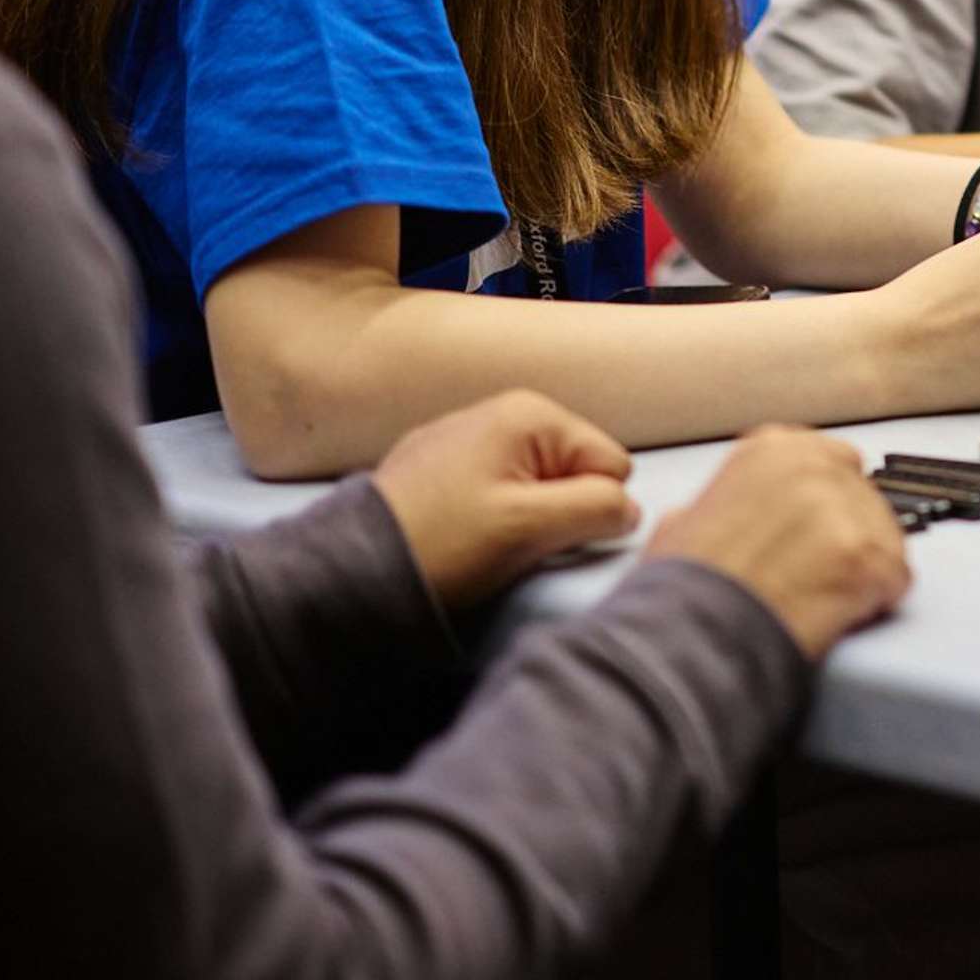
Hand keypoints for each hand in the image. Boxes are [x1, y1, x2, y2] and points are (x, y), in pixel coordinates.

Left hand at [370, 388, 644, 612]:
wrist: (352, 569)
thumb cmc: (444, 543)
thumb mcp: (532, 529)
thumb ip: (597, 509)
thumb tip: (627, 509)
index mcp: (530, 414)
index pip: (611, 464)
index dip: (590, 507)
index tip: (546, 532)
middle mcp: (500, 410)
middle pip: (574, 471)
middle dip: (557, 510)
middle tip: (515, 541)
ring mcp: (464, 437)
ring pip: (536, 485)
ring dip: (525, 518)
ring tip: (485, 543)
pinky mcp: (437, 466)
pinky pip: (495, 490)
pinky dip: (490, 516)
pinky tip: (460, 538)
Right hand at [641, 425, 911, 660]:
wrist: (692, 634)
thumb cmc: (683, 588)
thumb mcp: (685, 521)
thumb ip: (725, 502)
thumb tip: (726, 516)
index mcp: (772, 449)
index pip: (829, 463)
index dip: (824, 505)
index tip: (816, 532)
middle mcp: (816, 466)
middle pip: (862, 496)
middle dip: (847, 533)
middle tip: (822, 571)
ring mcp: (846, 510)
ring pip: (885, 535)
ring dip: (864, 568)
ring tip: (824, 598)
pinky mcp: (870, 558)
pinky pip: (896, 578)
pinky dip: (876, 601)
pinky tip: (843, 613)